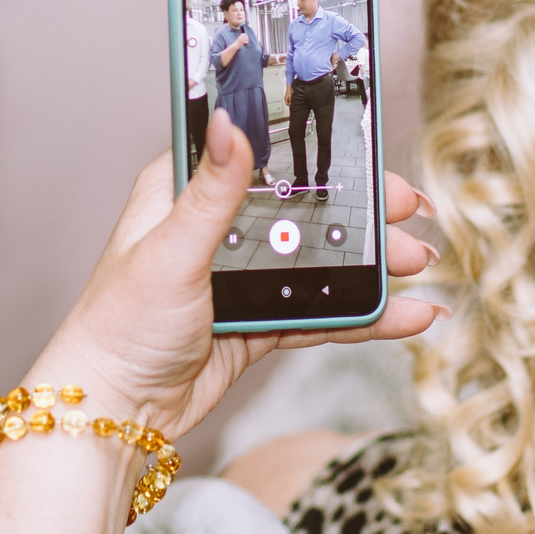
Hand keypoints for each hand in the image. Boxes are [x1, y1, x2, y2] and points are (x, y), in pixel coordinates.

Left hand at [28, 106, 441, 435]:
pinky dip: (363, 314)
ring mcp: (241, 278)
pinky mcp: (257, 323)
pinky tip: (404, 315)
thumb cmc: (120, 325)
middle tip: (413, 211)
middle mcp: (217, 230)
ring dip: (371, 262)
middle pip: (304, 208)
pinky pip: (320, 311)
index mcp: (186, 193)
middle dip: (362, 211)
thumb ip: (212, 191)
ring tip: (419, 263)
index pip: (262, 155)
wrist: (115, 413)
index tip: (371, 151)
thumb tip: (229, 120)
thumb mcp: (171, 250)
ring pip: (320, 260)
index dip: (319, 150)